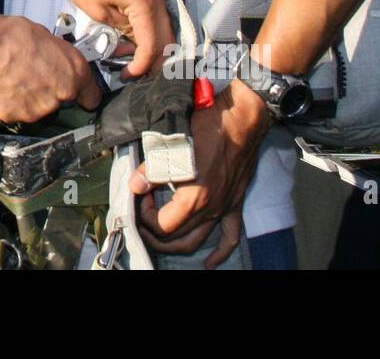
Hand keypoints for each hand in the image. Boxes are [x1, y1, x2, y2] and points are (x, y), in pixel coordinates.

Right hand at [0, 13, 100, 122]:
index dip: (84, 95)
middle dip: (50, 91)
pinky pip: (18, 112)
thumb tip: (56, 60)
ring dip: (31, 98)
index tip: (80, 95)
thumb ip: (59, 58)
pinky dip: (13, 103)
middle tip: (34, 74)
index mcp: (76, 72)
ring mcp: (40, 109)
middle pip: (61, 101)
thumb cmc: (16, 37)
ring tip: (17, 77)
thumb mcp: (49, 38)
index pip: (92, 97)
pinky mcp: (18, 116)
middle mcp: (62, 94)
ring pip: (39, 108)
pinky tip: (7, 86)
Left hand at [48, 0, 174, 76]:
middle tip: (135, 75)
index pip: (152, 43)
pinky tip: (133, 41)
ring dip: (152, 46)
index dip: (142, 65)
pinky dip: (149, 31)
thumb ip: (120, 32)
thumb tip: (130, 46)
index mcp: (144, 2)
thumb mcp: (97, 11)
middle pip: (165, 38)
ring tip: (132, 61)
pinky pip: (156, 15)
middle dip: (152, 60)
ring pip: (164, 27)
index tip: (129, 76)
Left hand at [130, 80, 270, 266]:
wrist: (244, 116)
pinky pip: (230, 236)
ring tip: (160, 240)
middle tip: (140, 220)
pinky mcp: (235, 202)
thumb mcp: (174, 142)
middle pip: (177, 238)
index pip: (162, 225)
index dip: (144, 215)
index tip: (139, 195)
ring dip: (177, 245)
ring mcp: (225, 207)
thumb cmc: (210, 124)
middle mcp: (211, 208)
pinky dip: (220, 253)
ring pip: (199, 241)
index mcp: (195, 196)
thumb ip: (153, 168)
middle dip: (154, 233)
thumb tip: (135, 185)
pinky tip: (211, 262)